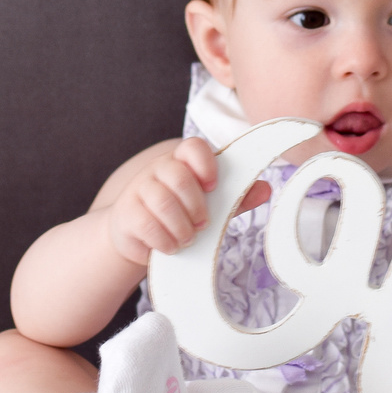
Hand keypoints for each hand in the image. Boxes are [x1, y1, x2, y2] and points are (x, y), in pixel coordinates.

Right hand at [104, 138, 268, 265]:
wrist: (138, 236)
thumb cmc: (179, 215)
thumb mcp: (210, 206)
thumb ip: (235, 198)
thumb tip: (265, 189)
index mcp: (181, 161)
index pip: (193, 147)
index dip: (205, 164)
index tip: (213, 186)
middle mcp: (158, 170)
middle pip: (179, 176)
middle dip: (196, 206)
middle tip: (203, 224)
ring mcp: (138, 190)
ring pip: (163, 202)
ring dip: (182, 226)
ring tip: (188, 238)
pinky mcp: (126, 214)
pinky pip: (148, 224)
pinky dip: (165, 240)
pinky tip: (171, 245)